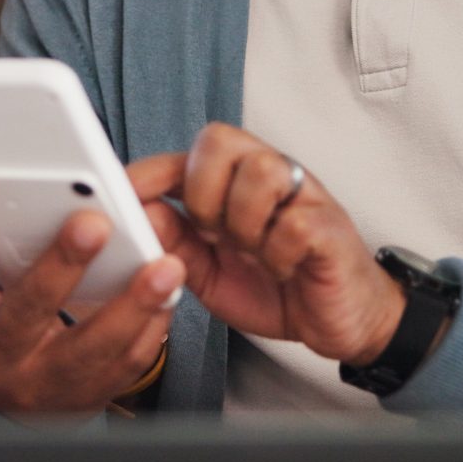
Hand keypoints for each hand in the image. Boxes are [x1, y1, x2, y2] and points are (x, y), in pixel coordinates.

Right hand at [0, 167, 180, 416]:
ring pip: (91, 345)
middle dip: (61, 266)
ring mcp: (44, 381)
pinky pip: (124, 365)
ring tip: (165, 266)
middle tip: (93, 223)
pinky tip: (170, 297)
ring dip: (132, 304)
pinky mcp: (87, 396)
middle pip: (28, 309)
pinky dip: (151, 330)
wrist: (3, 420)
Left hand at [130, 123, 404, 366]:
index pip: (189, 153)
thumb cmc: (278, 287)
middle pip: (223, 141)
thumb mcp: (209, 271)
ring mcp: (304, 197)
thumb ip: (174, 243)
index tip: (122, 193)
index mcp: (236, 183)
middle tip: (213, 234)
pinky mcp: (330, 228)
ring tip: (253, 253)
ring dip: (244, 222)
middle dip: (203, 193)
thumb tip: (138, 215)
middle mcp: (271, 178)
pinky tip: (282, 269)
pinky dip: (278, 253)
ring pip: (262, 171)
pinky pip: (294, 224)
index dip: (152, 170)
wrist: (341, 320)